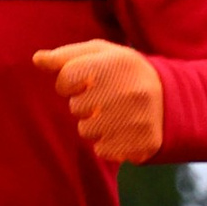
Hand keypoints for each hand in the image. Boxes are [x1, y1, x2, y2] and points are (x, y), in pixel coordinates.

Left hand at [41, 38, 162, 166]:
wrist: (169, 99)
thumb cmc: (123, 73)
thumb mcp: (100, 55)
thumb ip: (66, 57)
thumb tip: (37, 59)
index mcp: (116, 63)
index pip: (66, 78)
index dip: (69, 83)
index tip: (85, 82)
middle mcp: (128, 90)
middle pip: (76, 107)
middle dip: (84, 105)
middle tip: (106, 99)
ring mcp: (137, 118)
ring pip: (87, 131)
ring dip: (95, 126)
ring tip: (115, 114)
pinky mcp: (142, 143)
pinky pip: (102, 150)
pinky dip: (108, 143)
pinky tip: (123, 129)